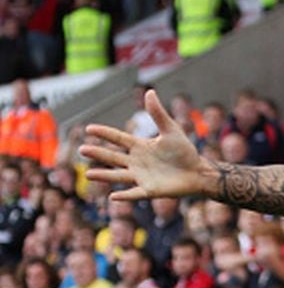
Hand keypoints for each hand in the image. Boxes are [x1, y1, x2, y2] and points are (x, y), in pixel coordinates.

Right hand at [81, 89, 214, 201]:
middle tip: (82, 150)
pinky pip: (135, 194)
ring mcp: (142, 177)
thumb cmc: (185, 151)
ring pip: (119, 176)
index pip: (118, 138)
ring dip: (104, 175)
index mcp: (140, 146)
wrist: (198, 171)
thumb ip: (158, 114)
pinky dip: (125, 196)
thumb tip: (150, 92)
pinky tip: (113, 196)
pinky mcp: (150, 190)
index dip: (104, 133)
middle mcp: (137, 162)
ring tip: (88, 174)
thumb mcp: (171, 130)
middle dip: (98, 153)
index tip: (89, 128)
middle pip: (113, 157)